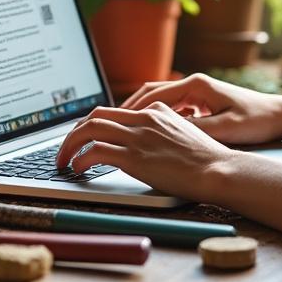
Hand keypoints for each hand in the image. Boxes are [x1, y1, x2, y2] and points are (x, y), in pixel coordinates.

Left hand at [53, 101, 239, 202]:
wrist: (218, 170)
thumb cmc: (207, 158)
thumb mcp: (186, 130)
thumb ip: (166, 125)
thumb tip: (151, 132)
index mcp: (155, 111)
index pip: (113, 111)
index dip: (92, 124)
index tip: (83, 137)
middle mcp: (143, 119)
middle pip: (95, 116)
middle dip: (74, 132)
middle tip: (65, 148)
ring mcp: (138, 137)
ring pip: (90, 130)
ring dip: (70, 145)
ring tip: (63, 160)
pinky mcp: (134, 157)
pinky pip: (96, 152)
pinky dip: (80, 160)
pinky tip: (77, 169)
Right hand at [120, 73, 281, 144]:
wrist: (279, 115)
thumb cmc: (256, 120)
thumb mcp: (224, 129)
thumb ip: (195, 130)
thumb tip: (167, 134)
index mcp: (196, 85)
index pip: (154, 93)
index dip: (132, 108)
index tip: (115, 120)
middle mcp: (195, 84)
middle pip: (152, 92)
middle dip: (131, 107)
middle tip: (110, 122)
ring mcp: (198, 92)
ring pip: (161, 99)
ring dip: (143, 112)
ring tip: (124, 128)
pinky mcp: (203, 101)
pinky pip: (173, 107)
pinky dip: (158, 117)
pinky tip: (151, 132)